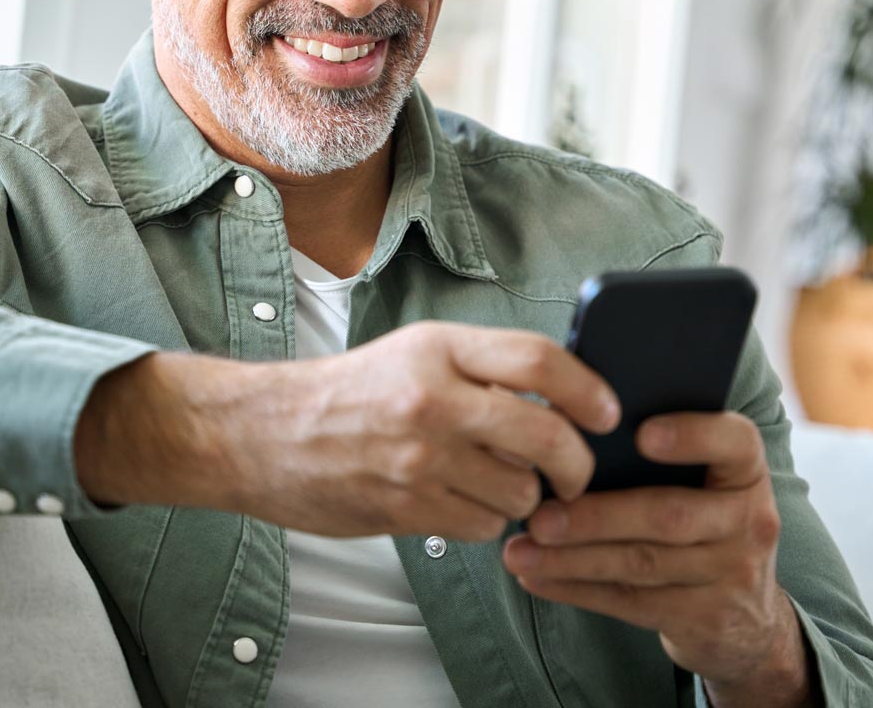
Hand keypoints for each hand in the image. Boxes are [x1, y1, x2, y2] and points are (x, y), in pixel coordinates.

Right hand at [75, 321, 620, 539]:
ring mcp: (420, 456)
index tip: (607, 411)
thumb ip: (478, 368)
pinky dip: (484, 521)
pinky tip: (457, 501)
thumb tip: (557, 397)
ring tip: (494, 482)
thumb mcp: (412, 353)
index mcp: (437, 347)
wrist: (265, 433)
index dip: (587, 388)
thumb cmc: (346, 392)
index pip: (538, 359)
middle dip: (576, 464)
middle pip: (547, 435)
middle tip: (575, 471)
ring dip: (522, 497)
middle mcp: (433, 397)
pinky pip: (482, 525)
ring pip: (519, 492)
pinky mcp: (407, 505)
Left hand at [502, 412, 813, 705]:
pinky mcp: (704, 618)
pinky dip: (575, 589)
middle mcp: (749, 520)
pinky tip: (534, 578)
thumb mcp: (699, 477)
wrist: (748, 615)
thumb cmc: (697, 513)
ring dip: (572, 558)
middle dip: (596, 516)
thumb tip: (564, 417)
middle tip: (538, 516)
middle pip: (669, 515)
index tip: (640, 434)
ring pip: (642, 564)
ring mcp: (731, 574)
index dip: (691, 436)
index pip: (735, 443)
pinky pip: (631, 603)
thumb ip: (653, 447)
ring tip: (519, 551)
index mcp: (745, 469)